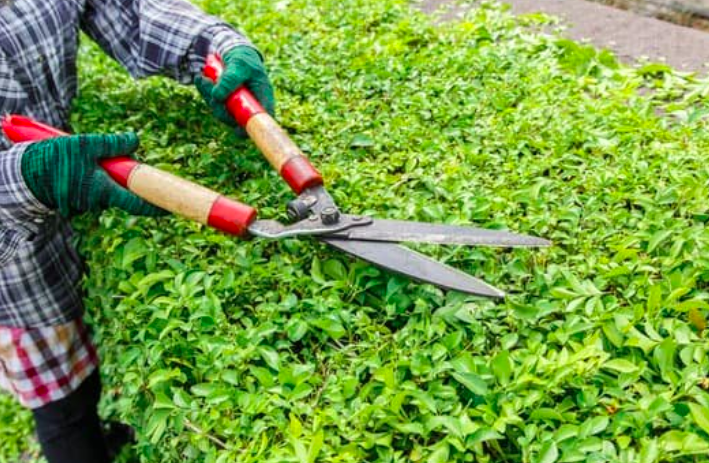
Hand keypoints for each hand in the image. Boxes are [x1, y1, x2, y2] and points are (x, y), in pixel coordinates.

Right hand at [21, 132, 164, 217]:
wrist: (20, 175)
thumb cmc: (53, 161)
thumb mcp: (85, 146)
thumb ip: (113, 144)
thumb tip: (135, 140)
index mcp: (104, 191)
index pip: (137, 203)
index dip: (155, 206)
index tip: (169, 208)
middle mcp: (96, 202)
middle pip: (120, 191)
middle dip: (123, 177)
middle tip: (119, 157)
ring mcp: (84, 203)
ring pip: (103, 187)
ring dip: (104, 174)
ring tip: (86, 156)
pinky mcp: (73, 200)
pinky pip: (89, 187)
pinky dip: (90, 177)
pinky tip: (76, 164)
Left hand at [195, 46, 275, 135]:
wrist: (234, 52)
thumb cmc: (243, 58)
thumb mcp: (239, 64)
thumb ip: (230, 79)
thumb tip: (217, 96)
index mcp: (262, 99)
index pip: (259, 121)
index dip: (248, 127)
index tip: (236, 126)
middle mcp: (250, 107)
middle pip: (236, 121)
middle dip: (220, 107)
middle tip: (211, 89)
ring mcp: (236, 107)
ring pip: (221, 112)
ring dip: (209, 96)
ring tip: (203, 78)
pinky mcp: (224, 104)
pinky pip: (213, 104)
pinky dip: (205, 92)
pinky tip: (201, 79)